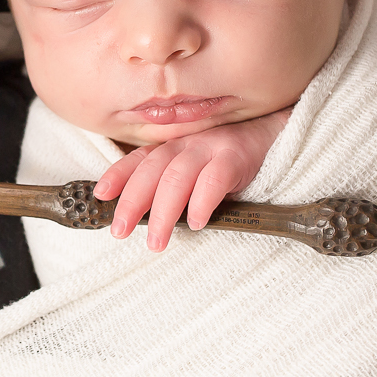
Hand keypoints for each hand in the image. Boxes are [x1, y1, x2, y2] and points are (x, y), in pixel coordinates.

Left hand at [94, 108, 292, 251]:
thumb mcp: (196, 167)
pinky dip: (201, 202)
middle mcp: (187, 144)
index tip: (100, 196)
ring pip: (177, 178)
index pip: (139, 160)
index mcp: (173, 147)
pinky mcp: (236, 156)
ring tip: (157, 242)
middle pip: (152, 171)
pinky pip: (214, 179)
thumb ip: (172, 184)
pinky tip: (196, 223)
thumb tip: (144, 218)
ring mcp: (211, 148)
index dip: (118, 176)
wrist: (276, 135)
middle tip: (120, 232)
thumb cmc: (231, 159)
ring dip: (163, 213)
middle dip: (132, 202)